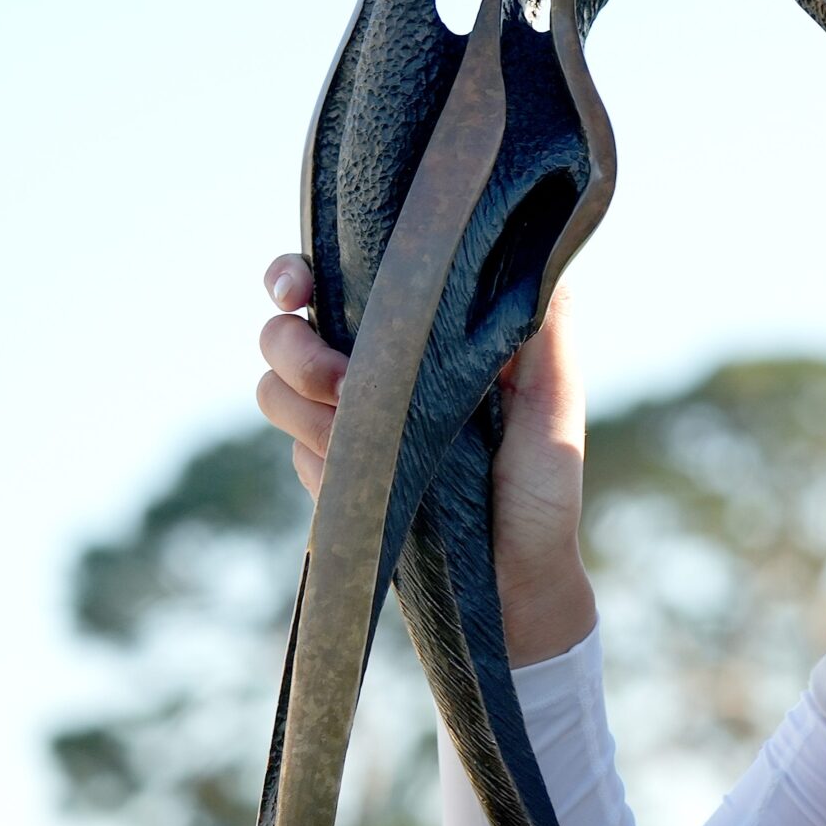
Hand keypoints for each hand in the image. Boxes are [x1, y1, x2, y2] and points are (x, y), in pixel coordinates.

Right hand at [255, 254, 596, 664]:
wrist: (518, 577)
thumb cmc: (546, 482)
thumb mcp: (553, 396)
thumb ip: (542, 324)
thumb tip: (535, 248)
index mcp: (420, 334)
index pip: (336, 280)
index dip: (295, 275)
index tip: (295, 290)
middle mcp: (375, 369)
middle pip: (281, 331)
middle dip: (294, 347)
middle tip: (345, 382)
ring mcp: (346, 423)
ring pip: (272, 388)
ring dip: (305, 405)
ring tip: (362, 431)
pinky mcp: (333, 475)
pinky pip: (293, 450)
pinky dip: (320, 456)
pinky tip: (364, 472)